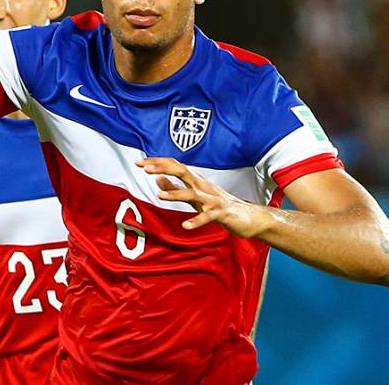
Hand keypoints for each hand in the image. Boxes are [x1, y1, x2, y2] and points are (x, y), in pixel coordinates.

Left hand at [136, 157, 272, 237]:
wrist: (249, 218)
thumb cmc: (219, 206)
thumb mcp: (193, 197)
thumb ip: (174, 189)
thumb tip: (157, 178)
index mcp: (195, 181)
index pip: (174, 166)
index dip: (157, 162)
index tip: (138, 162)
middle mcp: (203, 186)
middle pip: (182, 171)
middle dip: (163, 168)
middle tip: (145, 168)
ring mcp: (213, 199)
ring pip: (193, 193)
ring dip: (176, 194)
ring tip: (159, 197)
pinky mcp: (221, 213)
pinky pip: (207, 217)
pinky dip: (196, 221)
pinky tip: (185, 226)